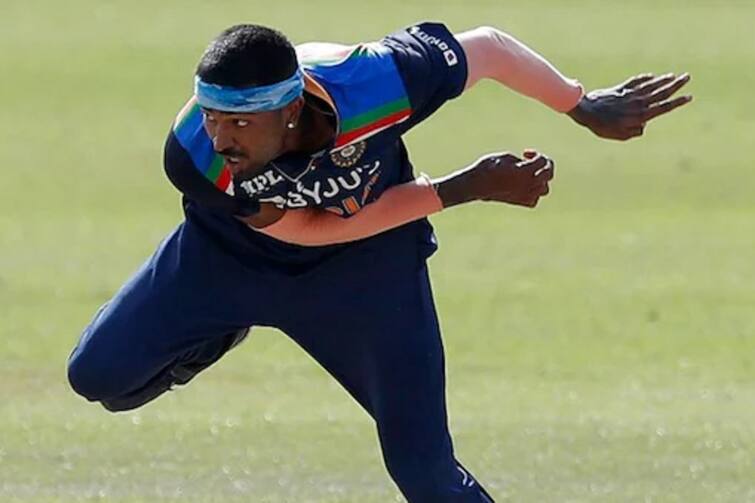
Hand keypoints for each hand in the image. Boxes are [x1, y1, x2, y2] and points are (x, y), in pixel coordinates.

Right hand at [435, 150, 553, 208]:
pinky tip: (524, 187)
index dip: (536, 155)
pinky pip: (533, 201)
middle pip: (548, 175)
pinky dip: (533, 194)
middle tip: (534, 162)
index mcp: (524, 171)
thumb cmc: (486, 168)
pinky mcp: (517, 202)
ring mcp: (523, 195)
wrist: (474, 185)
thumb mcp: (504, 157)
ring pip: (544, 189)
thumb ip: (521, 161)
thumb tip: (528, 166)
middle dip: (544, 166)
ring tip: (529, 175)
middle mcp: (527, 184)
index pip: (542, 161)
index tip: (525, 153)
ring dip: (540, 180)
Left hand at [568, 73, 692, 140]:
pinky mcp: (620, 89)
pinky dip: (645, 78)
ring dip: (663, 80)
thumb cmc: (601, 126)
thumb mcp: (619, 135)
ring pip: (651, 85)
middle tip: (687, 77)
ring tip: (674, 76)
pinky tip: (652, 76)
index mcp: (640, 115)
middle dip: (676, 85)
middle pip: (661, 92)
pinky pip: (636, 81)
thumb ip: (634, 132)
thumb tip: (643, 126)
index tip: (689, 97)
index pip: (663, 107)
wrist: (586, 111)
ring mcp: (630, 94)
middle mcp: (638, 103)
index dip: (677, 102)